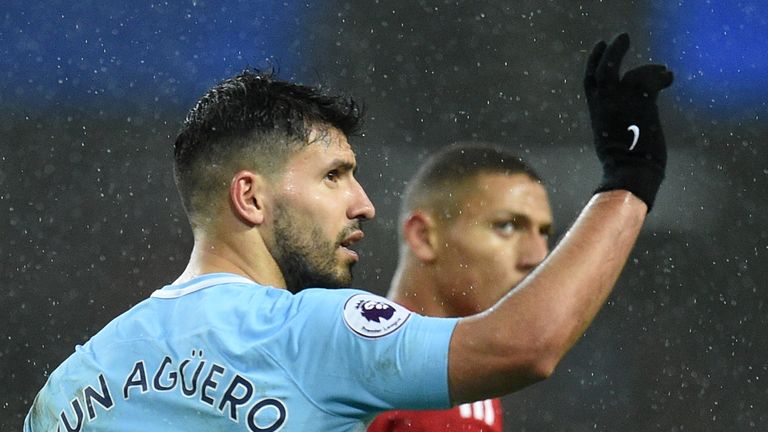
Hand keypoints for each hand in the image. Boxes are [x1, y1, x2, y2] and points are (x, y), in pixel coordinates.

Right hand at [584, 33, 673, 210]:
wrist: (630, 173)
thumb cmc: (625, 169)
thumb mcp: (615, 142)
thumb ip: (619, 124)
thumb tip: (636, 124)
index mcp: (598, 113)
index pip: (591, 81)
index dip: (595, 62)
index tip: (600, 47)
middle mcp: (605, 104)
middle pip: (603, 69)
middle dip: (612, 51)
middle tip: (622, 38)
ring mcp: (622, 103)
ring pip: (631, 72)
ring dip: (649, 68)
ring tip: (663, 71)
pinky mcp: (641, 102)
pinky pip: (652, 78)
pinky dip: (663, 76)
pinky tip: (669, 79)